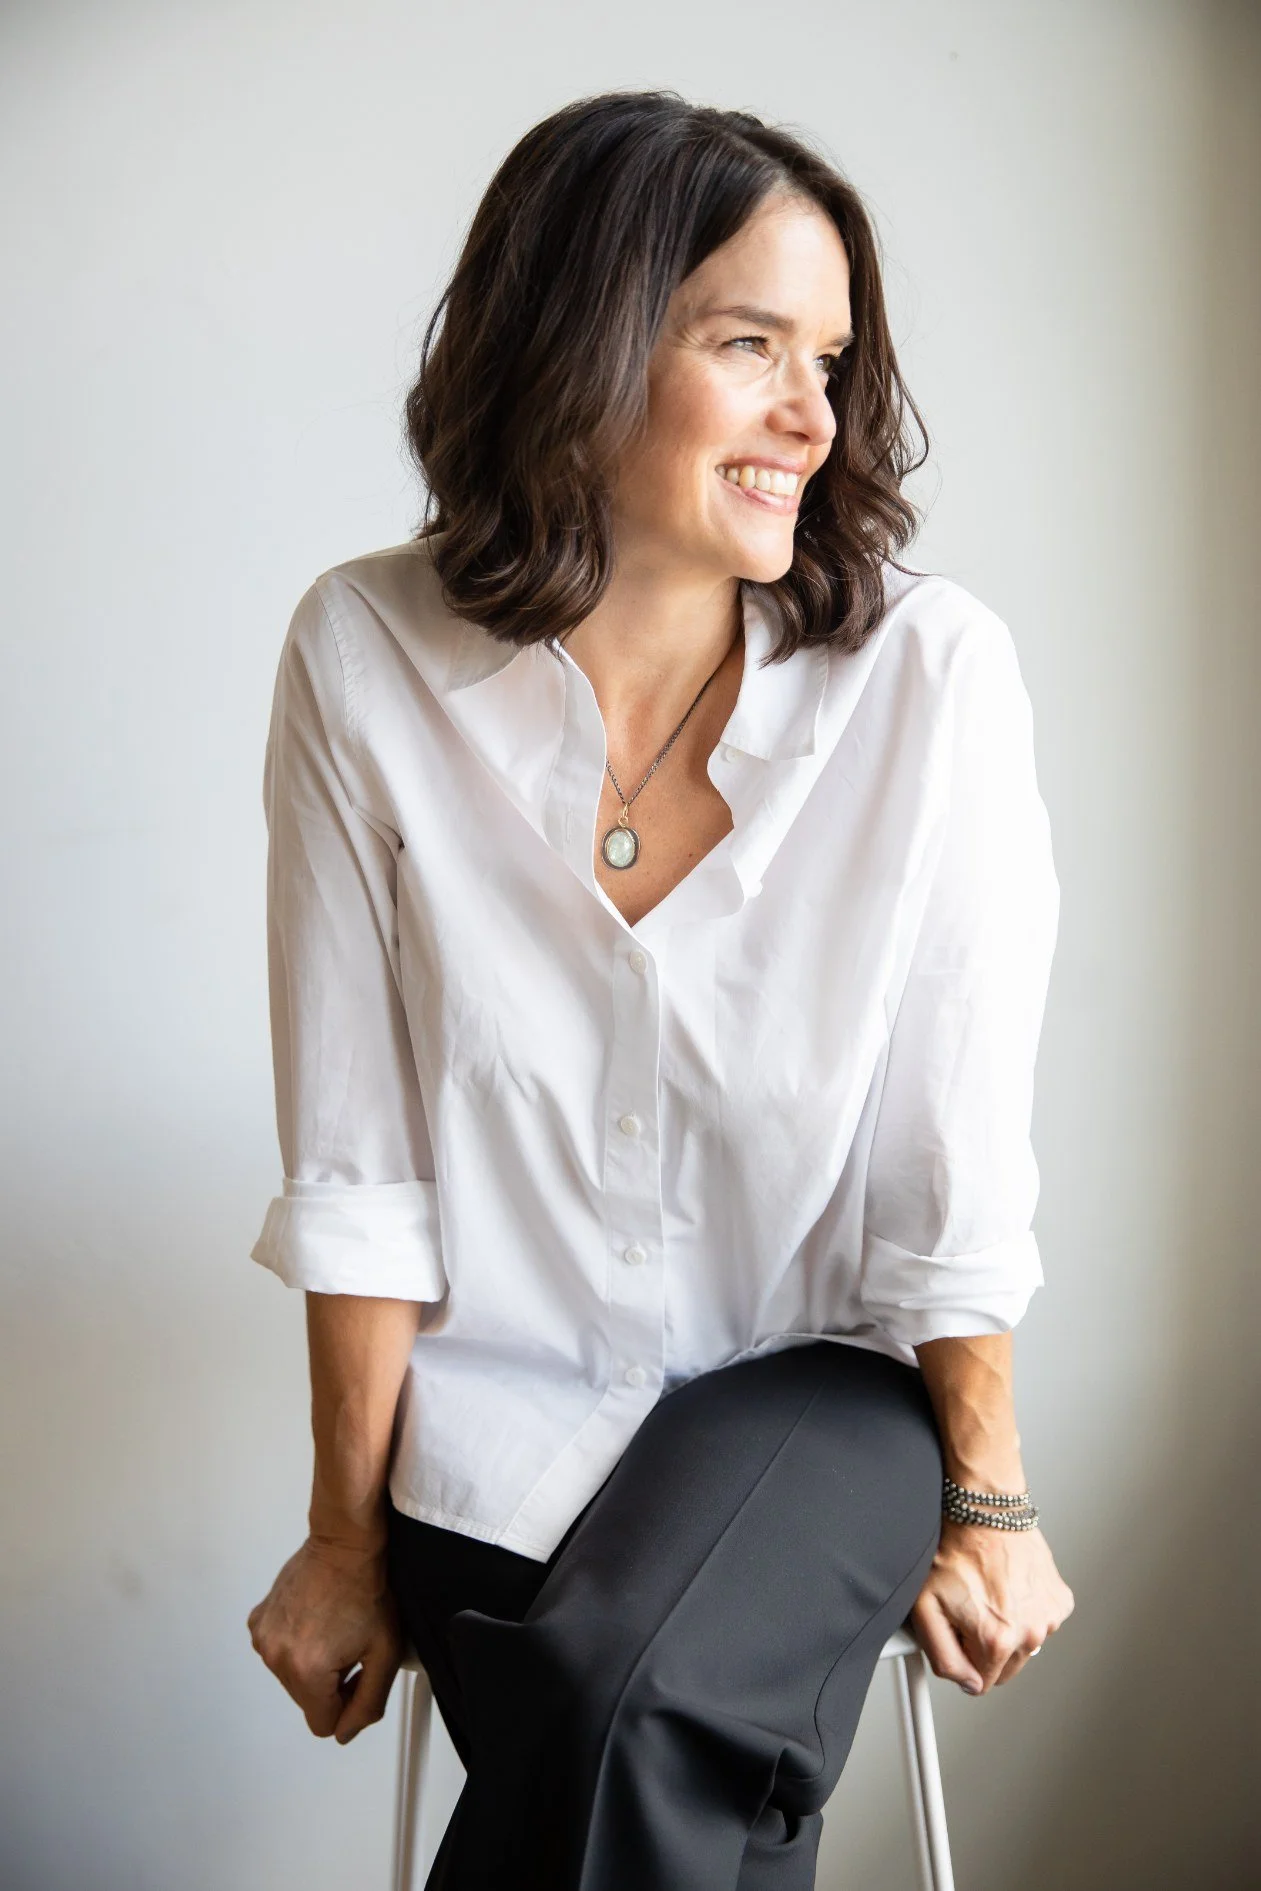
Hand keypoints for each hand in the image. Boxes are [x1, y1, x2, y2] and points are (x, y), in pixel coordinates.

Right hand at [247, 1535, 403, 1742]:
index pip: (323, 1724)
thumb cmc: (366, 1590)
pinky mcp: (258, 1623)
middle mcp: (276, 1657)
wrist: (344, 1546)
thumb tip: (345, 1732)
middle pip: (306, 1701)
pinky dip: (295, 1645)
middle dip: (330, 1684)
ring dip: (312, 1665)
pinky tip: (314, 1621)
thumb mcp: (385, 1654)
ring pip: (292, 1679)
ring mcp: (263, 1638)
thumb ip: (369, 1704)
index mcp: (306, 1671)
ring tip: (332, 1629)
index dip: (347, 1704)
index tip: (358, 1674)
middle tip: (349, 1646)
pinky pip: (278, 1653)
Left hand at [909, 1520, 1073, 1693]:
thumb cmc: (954, 1553)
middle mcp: (1029, 1633)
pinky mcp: (1059, 1601)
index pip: (981, 1682)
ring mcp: (1048, 1617)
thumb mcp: (927, 1608)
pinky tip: (1010, 1588)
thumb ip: (944, 1658)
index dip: (964, 1656)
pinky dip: (1027, 1611)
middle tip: (971, 1610)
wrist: (985, 1513)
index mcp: (996, 1641)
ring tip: (990, 1594)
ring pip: (1023, 1645)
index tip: (958, 1629)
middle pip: (1005, 1667)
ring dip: (1008, 1628)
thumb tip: (969, 1685)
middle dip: (986, 1646)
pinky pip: (1040, 1622)